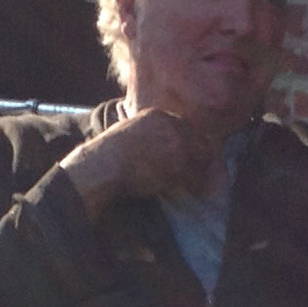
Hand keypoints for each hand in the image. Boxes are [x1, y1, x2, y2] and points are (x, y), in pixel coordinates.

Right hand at [56, 109, 226, 211]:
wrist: (100, 167)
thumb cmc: (107, 156)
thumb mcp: (128, 133)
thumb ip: (148, 134)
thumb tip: (162, 149)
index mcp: (156, 115)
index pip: (184, 126)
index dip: (191, 142)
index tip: (193, 154)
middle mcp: (170, 124)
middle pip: (198, 139)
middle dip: (202, 156)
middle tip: (207, 172)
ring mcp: (176, 142)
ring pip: (199, 157)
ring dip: (202, 172)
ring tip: (203, 185)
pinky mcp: (178, 163)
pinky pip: (195, 175)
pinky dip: (197, 185)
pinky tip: (195, 191)